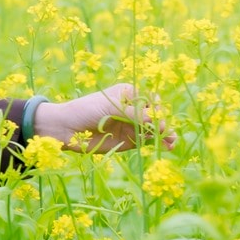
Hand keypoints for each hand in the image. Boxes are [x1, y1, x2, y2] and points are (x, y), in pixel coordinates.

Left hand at [32, 83, 170, 152]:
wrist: (67, 128)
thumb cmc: (85, 110)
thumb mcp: (110, 108)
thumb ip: (134, 114)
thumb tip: (157, 122)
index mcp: (128, 93)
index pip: (150, 98)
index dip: (155, 106)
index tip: (153, 114)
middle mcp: (133, 109)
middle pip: (155, 114)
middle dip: (162, 121)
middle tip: (162, 130)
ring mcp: (132, 125)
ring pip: (154, 129)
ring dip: (165, 134)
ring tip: (171, 141)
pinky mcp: (130, 140)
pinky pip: (148, 140)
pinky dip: (158, 143)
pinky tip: (168, 146)